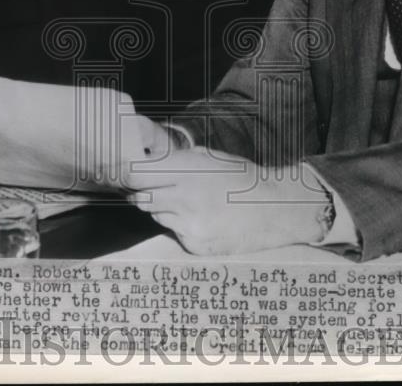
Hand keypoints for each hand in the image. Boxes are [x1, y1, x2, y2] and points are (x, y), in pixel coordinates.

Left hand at [124, 148, 325, 254]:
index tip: (127, 173)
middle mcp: (183, 198)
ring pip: (156, 216)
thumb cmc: (242, 177)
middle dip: (144, 192)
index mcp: (187, 171)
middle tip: (158, 187)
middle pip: (141, 198)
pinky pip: (174, 233)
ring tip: (189, 201)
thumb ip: (177, 161)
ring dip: (164, 208)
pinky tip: (202, 218)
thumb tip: (147, 162)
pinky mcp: (194, 245)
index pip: (137, 175)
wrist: (274, 209)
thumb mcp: (210, 157)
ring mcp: (188, 225)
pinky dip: (181, 226)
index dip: (128, 174)